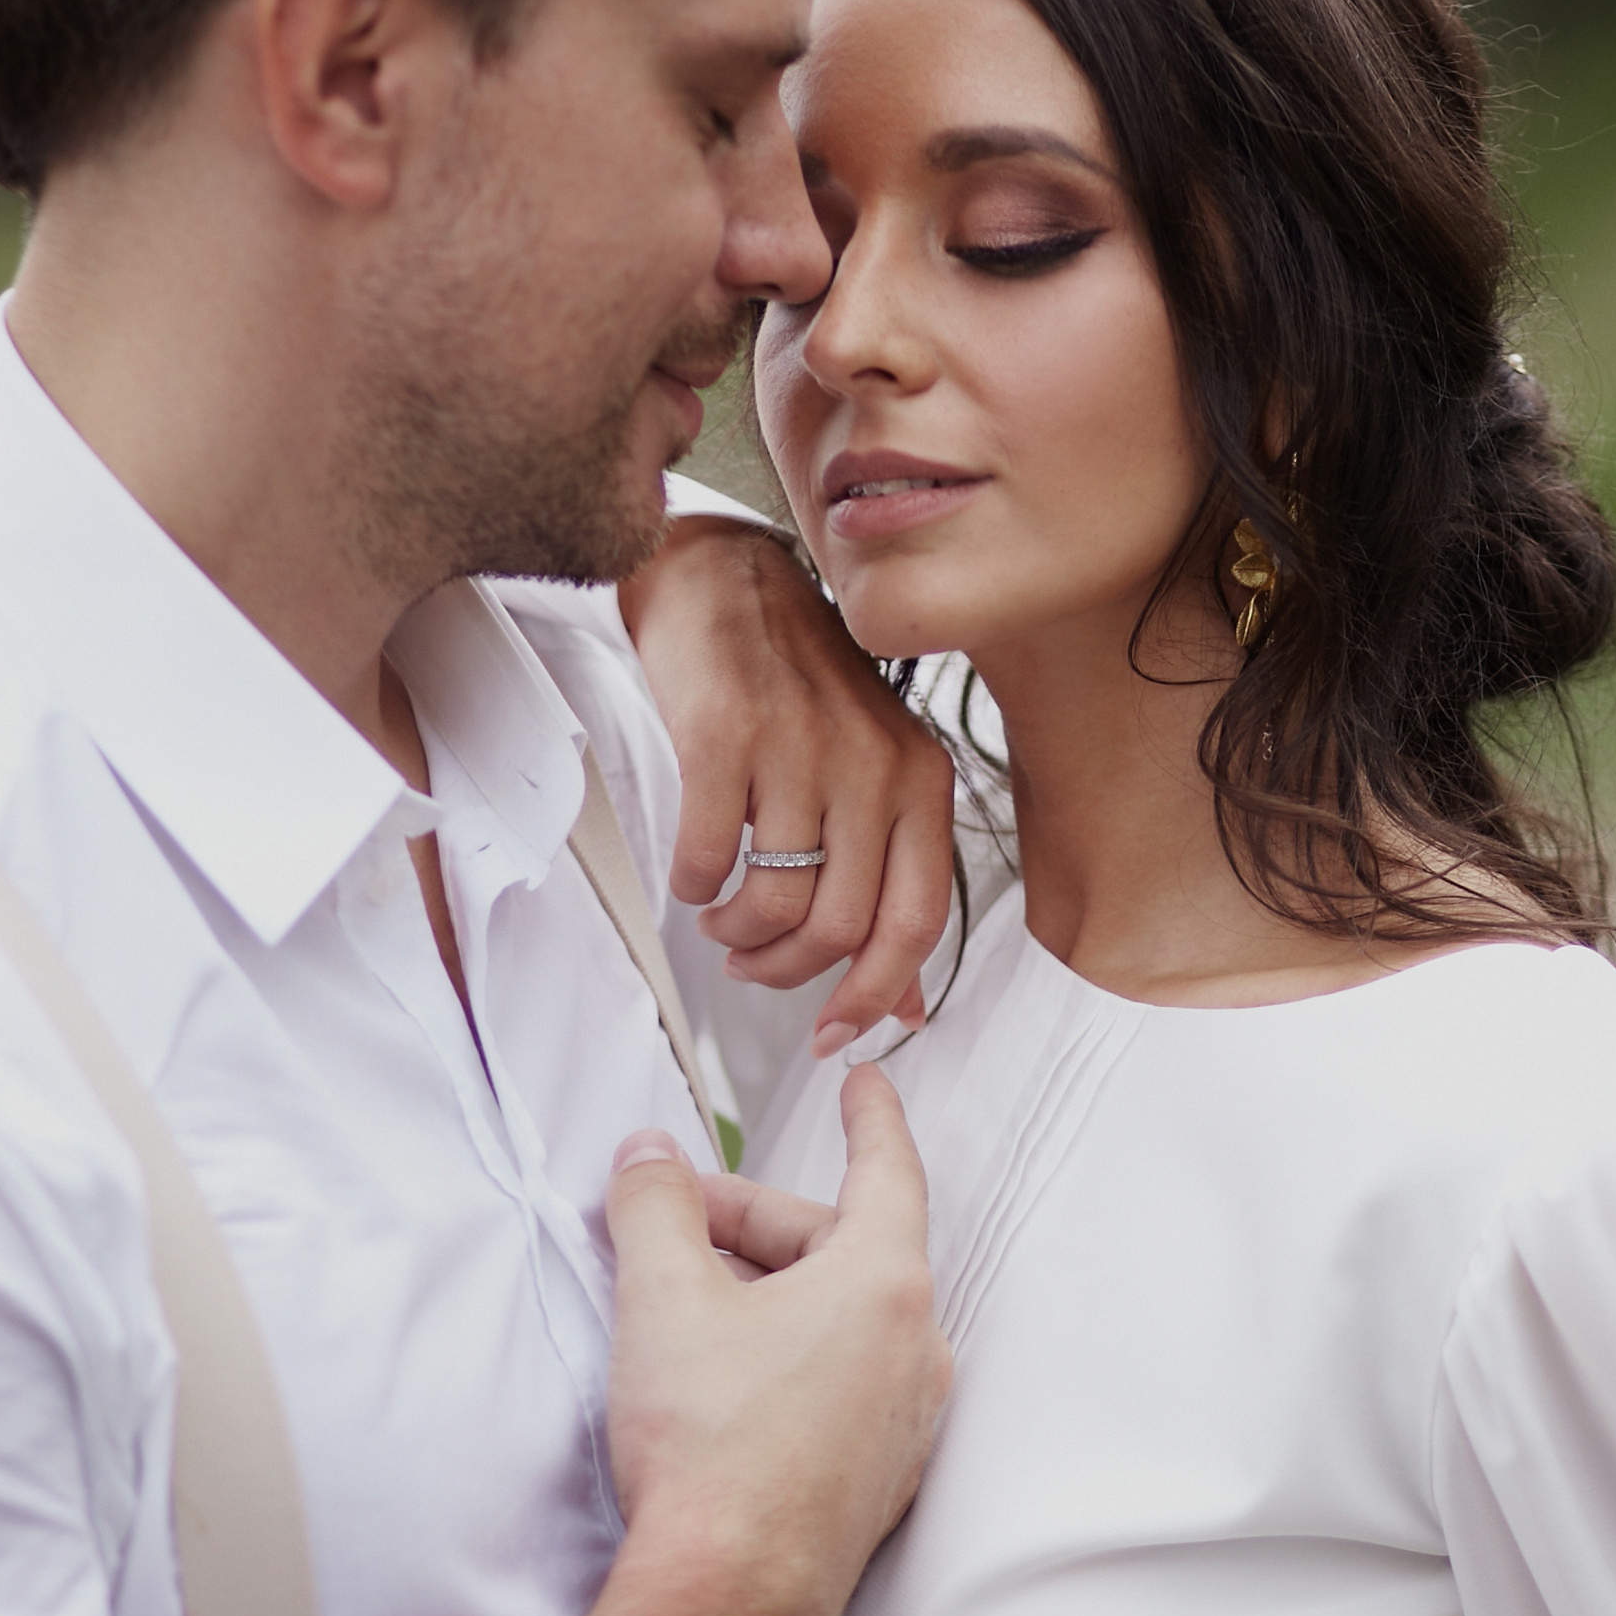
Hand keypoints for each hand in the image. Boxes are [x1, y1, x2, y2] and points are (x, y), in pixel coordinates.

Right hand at [601, 1064, 948, 1615]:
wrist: (729, 1601)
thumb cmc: (710, 1449)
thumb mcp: (662, 1300)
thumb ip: (653, 1209)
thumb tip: (647, 1158)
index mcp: (885, 1285)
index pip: (887, 1170)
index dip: (868, 1117)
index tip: (862, 1082)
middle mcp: (917, 1351)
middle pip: (839, 1249)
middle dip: (751, 1226)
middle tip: (667, 1222)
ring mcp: (905, 1424)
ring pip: (836, 1323)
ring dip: (764, 1298)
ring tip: (678, 1308)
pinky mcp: (878, 1483)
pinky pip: (837, 1388)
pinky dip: (784, 1362)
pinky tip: (715, 1387)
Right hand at [618, 514, 953, 1052]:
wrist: (727, 583)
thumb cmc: (800, 688)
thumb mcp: (871, 778)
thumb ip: (891, 881)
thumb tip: (906, 1003)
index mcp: (921, 782)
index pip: (916, 924)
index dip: (873, 996)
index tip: (832, 1033)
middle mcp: (874, 765)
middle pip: (838, 929)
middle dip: (786, 971)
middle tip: (752, 963)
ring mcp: (802, 749)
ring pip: (775, 904)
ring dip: (737, 935)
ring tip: (722, 919)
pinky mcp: (727, 736)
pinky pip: (709, 859)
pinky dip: (694, 886)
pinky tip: (694, 873)